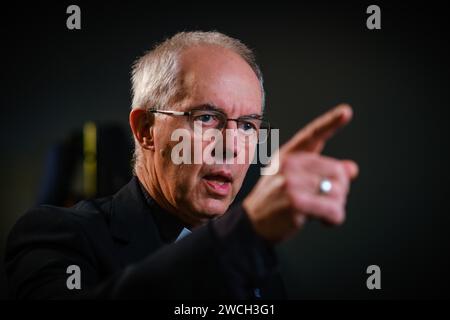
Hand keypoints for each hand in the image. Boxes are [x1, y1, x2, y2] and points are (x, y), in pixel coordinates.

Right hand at [243, 104, 358, 242]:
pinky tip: (324, 221)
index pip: (312, 135)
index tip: (346, 111)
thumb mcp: (295, 181)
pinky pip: (333, 209)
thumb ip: (322, 172)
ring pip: (338, 192)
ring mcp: (291, 183)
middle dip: (340, 190)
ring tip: (321, 213)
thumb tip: (352, 169)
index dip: (330, 122)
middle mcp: (289, 165)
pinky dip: (334, 218)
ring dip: (336, 207)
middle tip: (327, 201)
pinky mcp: (295, 202)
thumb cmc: (276, 201)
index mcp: (289, 156)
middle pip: (338, 172)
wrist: (253, 224)